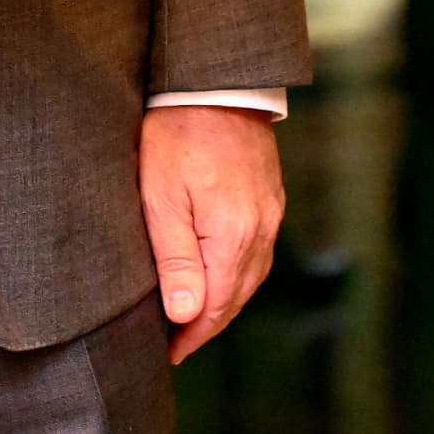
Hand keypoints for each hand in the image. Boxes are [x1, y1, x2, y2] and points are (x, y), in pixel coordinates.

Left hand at [139, 105, 284, 363]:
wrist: (214, 81)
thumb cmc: (178, 134)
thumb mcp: (161, 197)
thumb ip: (175, 258)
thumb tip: (186, 314)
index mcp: (233, 236)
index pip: (216, 306)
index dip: (191, 335)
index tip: (169, 352)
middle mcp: (261, 229)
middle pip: (237, 296)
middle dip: (209, 324)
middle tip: (178, 341)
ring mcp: (271, 212)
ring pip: (252, 275)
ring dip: (225, 299)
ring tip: (196, 314)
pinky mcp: (271, 196)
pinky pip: (259, 249)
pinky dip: (239, 271)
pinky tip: (221, 271)